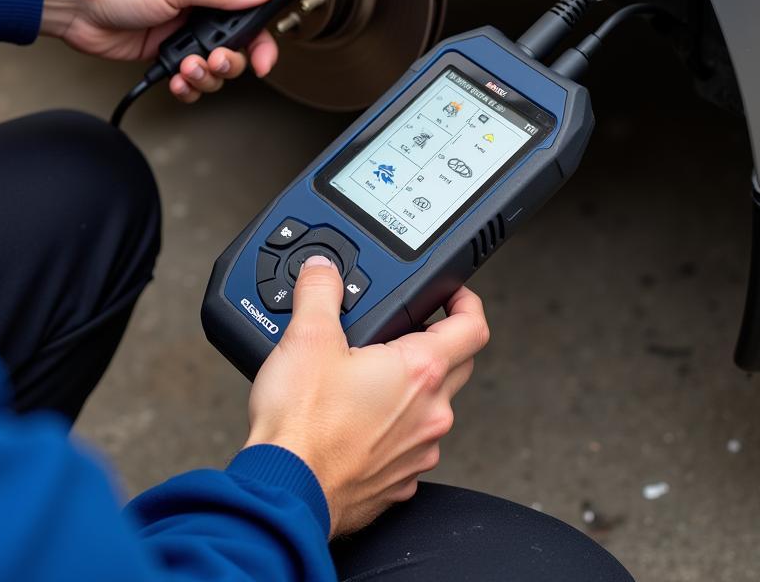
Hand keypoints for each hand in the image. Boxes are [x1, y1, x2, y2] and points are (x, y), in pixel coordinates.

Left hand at [41, 0, 279, 102]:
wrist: (72, 5)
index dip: (258, 25)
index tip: (262, 51)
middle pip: (236, 33)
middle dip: (230, 56)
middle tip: (220, 62)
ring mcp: (182, 20)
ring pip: (215, 57)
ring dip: (207, 72)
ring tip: (189, 69)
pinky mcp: (166, 46)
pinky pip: (191, 71)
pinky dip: (188, 81)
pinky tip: (178, 78)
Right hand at [245, 258, 488, 537]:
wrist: (286, 488)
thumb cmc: (302, 423)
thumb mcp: (306, 336)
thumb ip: (320, 291)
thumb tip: (324, 270)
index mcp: (419, 371)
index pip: (473, 327)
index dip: (466, 301)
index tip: (453, 294)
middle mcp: (430, 414)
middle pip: (457, 365)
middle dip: (438, 340)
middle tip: (406, 328)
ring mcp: (418, 452)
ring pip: (432, 407)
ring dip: (412, 388)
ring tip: (370, 374)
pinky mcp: (398, 482)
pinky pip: (409, 444)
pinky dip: (393, 427)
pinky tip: (357, 419)